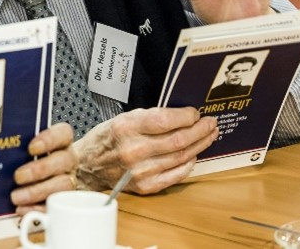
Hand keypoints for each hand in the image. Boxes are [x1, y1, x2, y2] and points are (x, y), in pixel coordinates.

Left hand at [11, 123, 77, 214]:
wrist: (42, 175)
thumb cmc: (28, 157)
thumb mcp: (25, 146)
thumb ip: (17, 145)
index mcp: (61, 141)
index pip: (63, 134)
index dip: (49, 139)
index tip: (31, 148)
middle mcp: (67, 159)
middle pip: (63, 161)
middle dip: (39, 169)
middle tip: (18, 176)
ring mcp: (68, 179)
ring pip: (62, 185)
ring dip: (37, 192)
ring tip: (16, 197)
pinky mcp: (62, 200)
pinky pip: (55, 206)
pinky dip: (37, 209)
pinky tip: (22, 209)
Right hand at [71, 107, 217, 194]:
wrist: (88, 165)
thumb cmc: (106, 139)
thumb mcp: (122, 118)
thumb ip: (150, 117)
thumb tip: (181, 116)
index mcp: (126, 128)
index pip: (165, 120)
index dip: (186, 116)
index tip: (195, 113)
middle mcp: (133, 150)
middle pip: (178, 140)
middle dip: (200, 130)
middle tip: (210, 124)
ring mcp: (140, 170)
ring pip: (181, 156)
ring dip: (199, 145)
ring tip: (208, 136)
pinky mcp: (145, 186)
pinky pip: (176, 174)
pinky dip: (189, 164)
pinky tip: (194, 155)